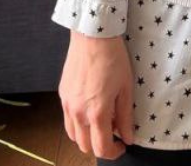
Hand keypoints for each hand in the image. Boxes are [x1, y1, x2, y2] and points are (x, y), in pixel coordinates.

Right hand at [59, 31, 134, 158]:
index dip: (113, 152)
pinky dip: (78, 125)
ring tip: (104, 123)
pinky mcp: (62, 96)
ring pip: (73, 136)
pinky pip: (68, 121)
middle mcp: (78, 113)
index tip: (123, 146)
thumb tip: (128, 137)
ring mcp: (67, 105)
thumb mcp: (126, 87)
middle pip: (85, 146)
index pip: (101, 147)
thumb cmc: (114, 59)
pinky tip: (91, 112)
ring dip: (88, 137)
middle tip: (115, 134)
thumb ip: (126, 116)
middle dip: (101, 146)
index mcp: (96, 112)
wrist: (92, 37)